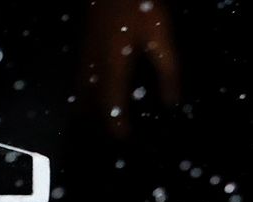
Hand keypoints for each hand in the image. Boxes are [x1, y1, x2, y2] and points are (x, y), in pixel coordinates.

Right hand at [78, 0, 180, 135]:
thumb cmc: (140, 7)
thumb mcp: (160, 37)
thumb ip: (167, 71)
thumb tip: (171, 103)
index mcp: (113, 64)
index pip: (111, 103)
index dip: (115, 123)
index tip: (121, 138)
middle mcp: (94, 62)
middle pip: (89, 99)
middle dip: (96, 119)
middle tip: (105, 136)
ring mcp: (86, 52)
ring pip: (81, 87)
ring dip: (87, 106)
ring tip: (95, 122)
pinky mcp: (85, 43)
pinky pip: (81, 75)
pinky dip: (85, 90)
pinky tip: (92, 94)